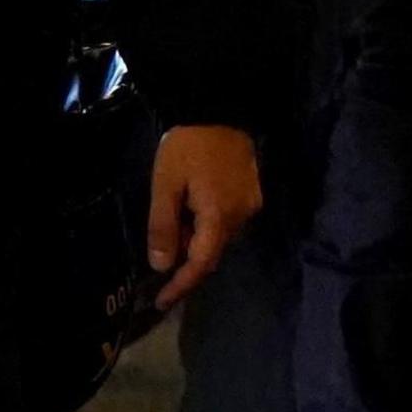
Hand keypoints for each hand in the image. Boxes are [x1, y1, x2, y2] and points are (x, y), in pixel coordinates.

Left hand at [145, 124, 262, 311]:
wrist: (219, 109)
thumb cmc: (188, 147)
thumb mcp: (165, 186)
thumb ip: (163, 227)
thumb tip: (162, 266)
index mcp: (220, 215)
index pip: (202, 263)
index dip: (181, 286)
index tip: (161, 302)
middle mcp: (242, 215)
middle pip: (213, 252)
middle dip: (186, 262)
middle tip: (159, 257)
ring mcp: (251, 204)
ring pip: (220, 238)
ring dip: (196, 242)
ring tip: (173, 224)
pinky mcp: (252, 194)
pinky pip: (228, 222)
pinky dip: (207, 227)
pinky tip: (191, 213)